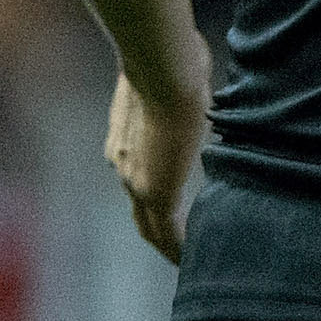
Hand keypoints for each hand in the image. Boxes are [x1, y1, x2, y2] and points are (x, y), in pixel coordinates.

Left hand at [106, 64, 205, 262]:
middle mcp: (123, 167)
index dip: (154, 198)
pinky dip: (176, 246)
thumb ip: (182, 95)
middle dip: (157, 232)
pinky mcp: (156, 191)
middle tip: (177, 248)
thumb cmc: (174, 62)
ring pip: (148, 224)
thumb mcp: (177, 83)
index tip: (172, 210)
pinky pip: (166, 230)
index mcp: (126, 143)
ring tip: (185, 257)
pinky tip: (188, 258)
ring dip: (166, 241)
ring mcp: (135, 182)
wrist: (165, 70)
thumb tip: (197, 82)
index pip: (139, 179)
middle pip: (139, 212)